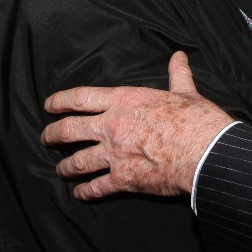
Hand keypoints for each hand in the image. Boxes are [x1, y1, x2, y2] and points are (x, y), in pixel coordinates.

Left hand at [41, 51, 234, 200]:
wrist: (206, 152)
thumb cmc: (196, 120)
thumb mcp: (186, 92)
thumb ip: (177, 75)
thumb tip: (179, 57)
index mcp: (124, 101)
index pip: (81, 98)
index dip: (60, 101)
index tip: (49, 106)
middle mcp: (112, 126)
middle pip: (70, 130)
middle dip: (53, 134)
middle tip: (46, 138)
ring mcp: (114, 154)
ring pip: (77, 162)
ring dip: (66, 167)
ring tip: (60, 170)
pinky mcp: (123, 179)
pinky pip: (96, 188)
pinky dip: (86, 192)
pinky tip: (80, 194)